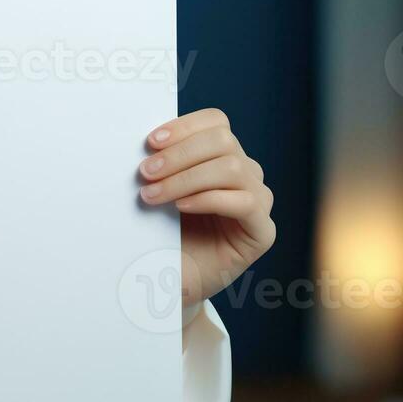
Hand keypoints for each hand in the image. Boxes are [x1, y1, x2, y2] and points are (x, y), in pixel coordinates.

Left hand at [137, 108, 275, 309]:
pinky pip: (246, 202)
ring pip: (232, 168)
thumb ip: (158, 164)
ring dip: (186, 178)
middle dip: (179, 154)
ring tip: (152, 196)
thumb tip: (141, 144)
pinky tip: (181, 208)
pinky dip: (209, 199)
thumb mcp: (156, 190)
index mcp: (221, 155)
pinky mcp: (262, 231)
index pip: (216, 122)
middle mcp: (245, 174)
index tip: (150, 141)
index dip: (185, 126)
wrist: (166, 280)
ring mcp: (258, 201)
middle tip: (145, 173)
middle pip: (223, 141)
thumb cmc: (159, 232)